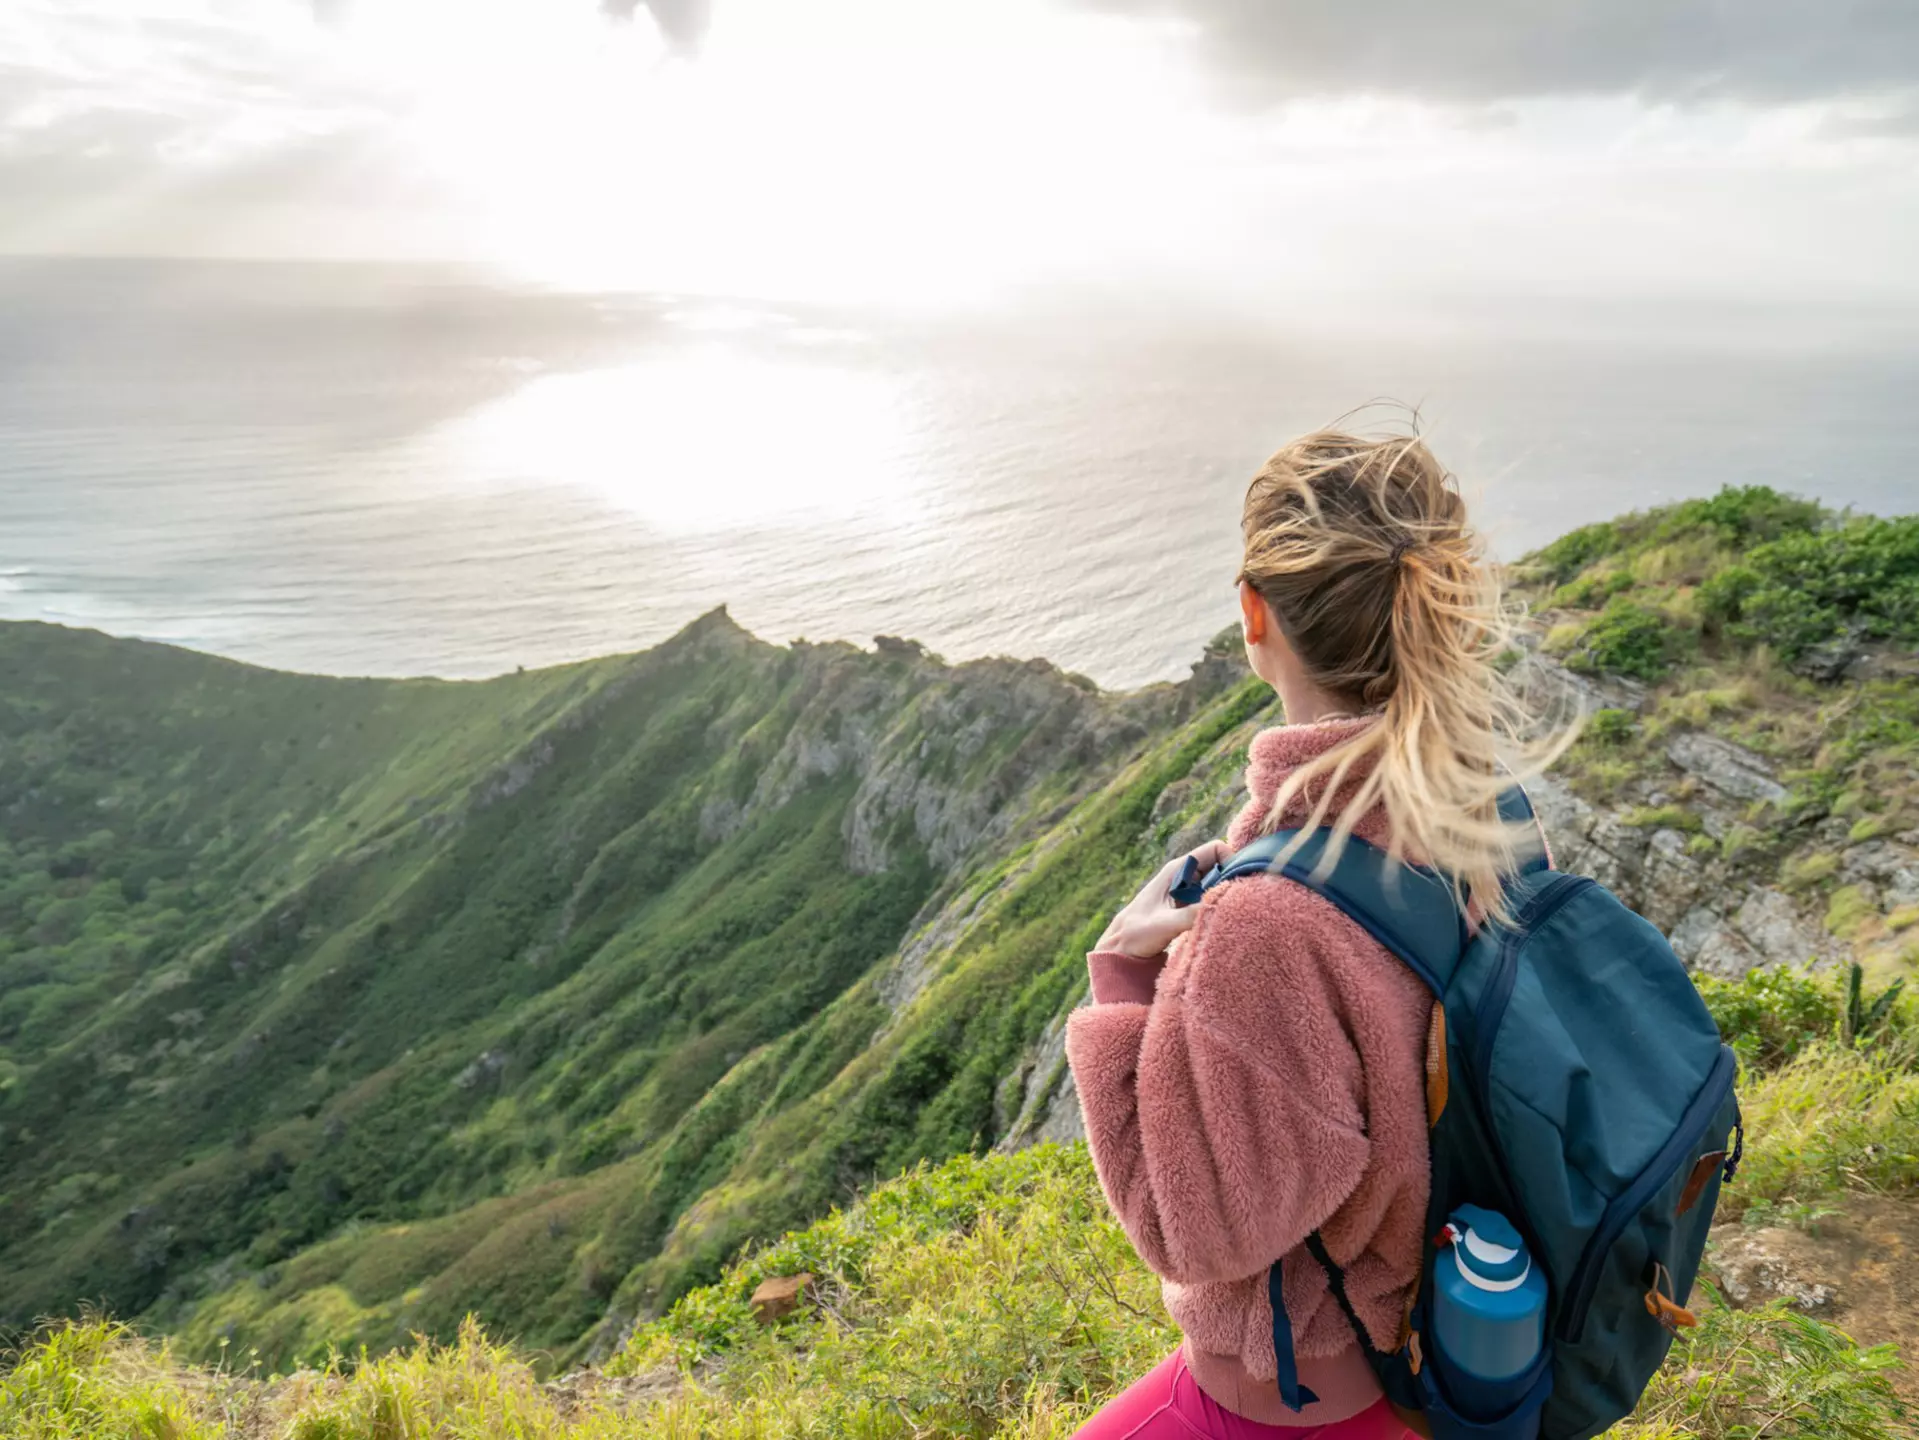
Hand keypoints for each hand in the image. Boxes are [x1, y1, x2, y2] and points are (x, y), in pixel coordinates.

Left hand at [1096, 841, 1228, 958]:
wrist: (1121, 947)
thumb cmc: (1136, 933)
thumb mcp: (1164, 924)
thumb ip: (1190, 915)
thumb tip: (1219, 907)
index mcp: (1177, 870)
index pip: (1215, 849)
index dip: (1232, 860)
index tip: (1241, 882)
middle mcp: (1185, 875)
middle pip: (1222, 866)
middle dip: (1234, 879)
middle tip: (1244, 900)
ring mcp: (1188, 890)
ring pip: (1219, 884)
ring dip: (1228, 895)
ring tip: (1236, 913)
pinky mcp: (1190, 906)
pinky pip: (1213, 899)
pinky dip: (1222, 907)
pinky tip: (1224, 921)